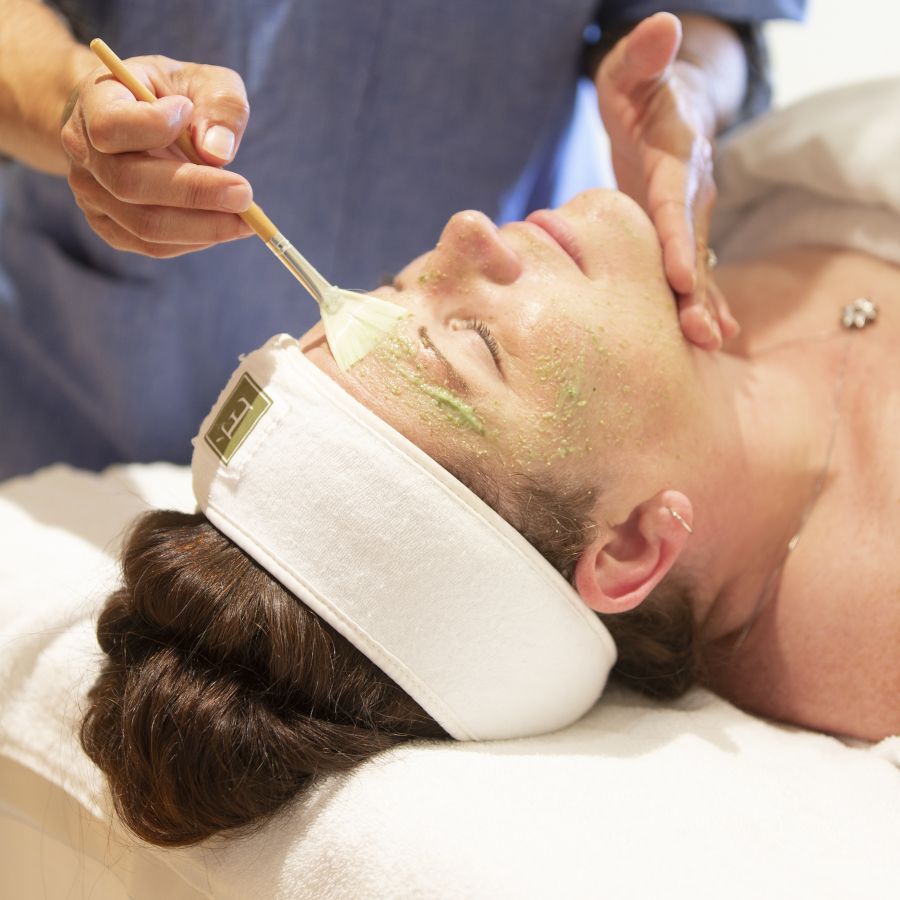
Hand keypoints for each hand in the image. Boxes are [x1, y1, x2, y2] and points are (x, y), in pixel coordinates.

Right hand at [60, 55, 253, 257]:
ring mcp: (91, 193)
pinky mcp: (109, 225)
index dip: (154, 126)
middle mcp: (83, 151)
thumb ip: (219, 106)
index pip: (111, 126)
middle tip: (245, 194)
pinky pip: (152, 245)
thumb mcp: (203, 81)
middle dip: (195, 193)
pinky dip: (194, 240)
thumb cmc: (174, 95)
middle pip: (131, 183)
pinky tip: (223, 226)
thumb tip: (218, 152)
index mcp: (95, 102)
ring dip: (203, 226)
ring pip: (145, 224)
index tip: (189, 111)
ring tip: (247, 219)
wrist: (136, 117)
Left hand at [596, 13, 738, 348]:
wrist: (671, 112)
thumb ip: (639, 58)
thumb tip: (662, 28)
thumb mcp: (629, 72)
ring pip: (700, 267)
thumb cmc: (640, 93)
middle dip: (697, 290)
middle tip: (698, 332)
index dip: (679, 238)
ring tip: (708, 343)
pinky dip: (702, 303)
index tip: (681, 274)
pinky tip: (710, 336)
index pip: (675, 201)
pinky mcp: (681, 236)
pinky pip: (694, 273)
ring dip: (703, 306)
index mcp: (674, 158)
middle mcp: (690, 194)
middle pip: (694, 247)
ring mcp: (690, 220)